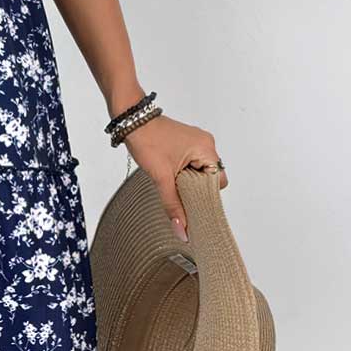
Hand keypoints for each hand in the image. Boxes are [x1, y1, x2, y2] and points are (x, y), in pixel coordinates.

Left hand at [121, 114, 226, 241]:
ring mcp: (196, 142)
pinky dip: (184, 173)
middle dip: (196, 189)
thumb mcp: (161, 178)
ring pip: (200, 172)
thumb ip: (173, 206)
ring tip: (172, 182)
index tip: (194, 207)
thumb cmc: (147, 141)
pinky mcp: (186, 143)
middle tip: (179, 195)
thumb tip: (183, 231)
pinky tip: (171, 176)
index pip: (219, 182)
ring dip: (188, 182)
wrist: (131, 120)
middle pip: (210, 178)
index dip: (207, 196)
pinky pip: (192, 164)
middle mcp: (206, 143)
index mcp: (206, 149)